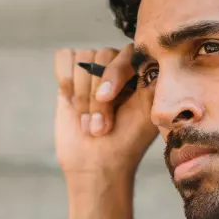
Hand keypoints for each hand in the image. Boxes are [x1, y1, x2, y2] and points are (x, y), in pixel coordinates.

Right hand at [53, 45, 156, 180]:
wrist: (95, 165)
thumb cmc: (126, 143)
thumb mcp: (148, 111)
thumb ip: (153, 79)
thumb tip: (154, 55)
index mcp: (141, 72)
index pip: (128, 52)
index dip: (114, 73)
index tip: (106, 98)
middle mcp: (118, 67)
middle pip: (101, 56)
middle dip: (96, 97)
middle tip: (100, 127)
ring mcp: (93, 71)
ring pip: (82, 61)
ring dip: (81, 97)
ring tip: (88, 124)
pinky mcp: (71, 77)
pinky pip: (64, 59)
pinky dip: (66, 82)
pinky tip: (72, 105)